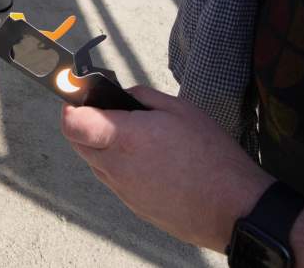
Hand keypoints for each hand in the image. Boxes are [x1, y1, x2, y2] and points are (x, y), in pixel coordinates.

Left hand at [61, 85, 271, 252]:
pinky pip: (115, 181)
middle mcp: (116, 167)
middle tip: (108, 113)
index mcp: (123, 138)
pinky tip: (149, 162)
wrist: (233, 208)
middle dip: (85, 123)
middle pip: (77, 142)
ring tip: (137, 138)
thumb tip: (120, 95)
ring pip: (95, 163)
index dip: (70, 105)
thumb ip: (142, 97)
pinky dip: (121, 167)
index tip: (79, 96)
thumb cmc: (211, 156)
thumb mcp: (179, 109)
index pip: (71, 122)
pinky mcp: (134, 206)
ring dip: (103, 147)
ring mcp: (123, 190)